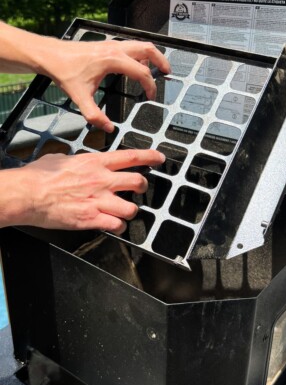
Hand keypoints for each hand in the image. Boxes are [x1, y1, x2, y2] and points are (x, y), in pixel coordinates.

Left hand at [0, 22, 170, 132]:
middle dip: (161, 60)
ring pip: (140, 44)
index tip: (150, 96)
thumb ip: (95, 115)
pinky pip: (131, 46)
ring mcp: (112, 44)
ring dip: (151, 55)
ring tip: (157, 68)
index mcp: (113, 60)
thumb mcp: (80, 98)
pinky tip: (138, 65)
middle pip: (148, 48)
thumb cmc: (65, 72)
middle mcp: (116, 48)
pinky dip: (140, 53)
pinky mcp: (108, 44)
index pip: (141, 72)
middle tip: (167, 72)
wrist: (52, 55)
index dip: (150, 85)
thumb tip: (109, 128)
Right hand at [0, 149, 164, 232]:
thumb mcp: (62, 158)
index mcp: (96, 162)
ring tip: (123, 211)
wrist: (28, 194)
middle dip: (143, 187)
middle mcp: (102, 180)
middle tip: (139, 189)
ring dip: (130, 211)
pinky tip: (113, 225)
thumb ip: (79, 160)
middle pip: (138, 183)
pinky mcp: (91, 219)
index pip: (131, 157)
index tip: (159, 158)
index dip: (149, 157)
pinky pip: (116, 225)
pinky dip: (118, 227)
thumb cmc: (40, 175)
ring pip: (131, 208)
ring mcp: (98, 201)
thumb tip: (80, 160)